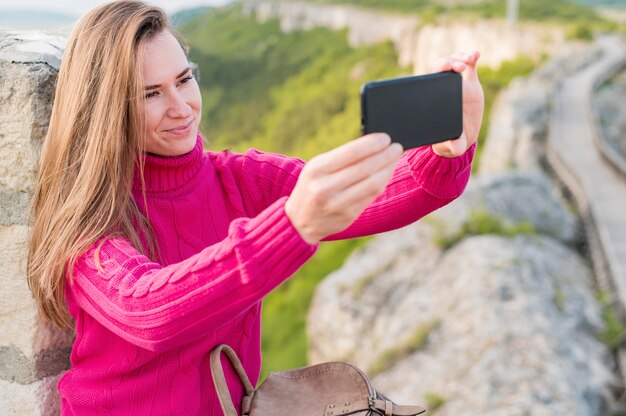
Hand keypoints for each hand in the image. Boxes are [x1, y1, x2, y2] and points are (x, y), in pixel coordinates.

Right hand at [285, 133, 403, 244]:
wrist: (299, 222)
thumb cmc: (312, 187)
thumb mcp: (316, 168)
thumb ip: (341, 158)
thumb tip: (373, 145)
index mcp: (316, 170)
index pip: (351, 152)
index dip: (373, 144)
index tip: (386, 138)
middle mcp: (325, 188)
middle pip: (365, 168)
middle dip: (385, 155)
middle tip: (396, 147)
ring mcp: (337, 204)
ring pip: (372, 183)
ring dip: (388, 169)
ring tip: (394, 158)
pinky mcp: (348, 216)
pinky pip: (371, 196)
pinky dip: (382, 182)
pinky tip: (386, 173)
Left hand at [430, 51, 483, 157]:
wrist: (462, 138)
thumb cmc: (452, 141)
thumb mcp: (453, 146)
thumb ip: (453, 146)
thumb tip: (455, 148)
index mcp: (437, 99)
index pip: (433, 79)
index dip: (439, 70)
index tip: (448, 70)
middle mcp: (445, 89)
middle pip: (443, 67)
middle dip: (450, 61)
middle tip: (461, 65)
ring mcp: (457, 84)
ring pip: (455, 63)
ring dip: (461, 57)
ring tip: (470, 58)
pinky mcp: (470, 83)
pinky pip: (469, 66)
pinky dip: (472, 58)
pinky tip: (477, 54)